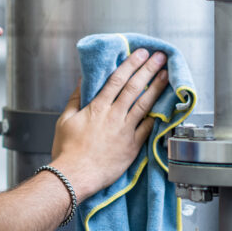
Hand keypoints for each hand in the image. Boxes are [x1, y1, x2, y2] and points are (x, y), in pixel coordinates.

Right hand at [49, 49, 169, 196]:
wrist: (75, 176)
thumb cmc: (67, 151)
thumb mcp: (65, 120)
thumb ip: (75, 99)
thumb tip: (81, 82)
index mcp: (98, 108)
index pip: (117, 80)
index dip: (130, 64)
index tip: (140, 54)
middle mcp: (114, 116)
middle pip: (134, 87)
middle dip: (148, 69)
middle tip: (159, 57)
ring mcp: (125, 131)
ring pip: (145, 105)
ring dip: (157, 88)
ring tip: (166, 75)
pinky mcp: (133, 146)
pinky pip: (147, 128)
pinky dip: (155, 116)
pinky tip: (163, 107)